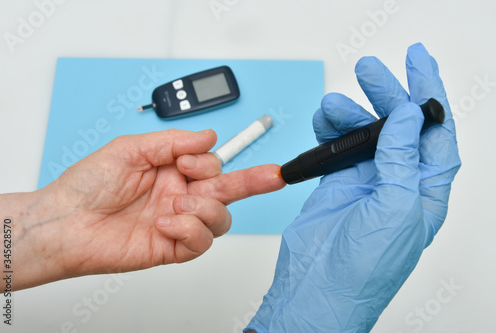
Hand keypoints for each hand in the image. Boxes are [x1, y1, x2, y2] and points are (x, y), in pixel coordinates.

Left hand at [2, 129, 284, 290]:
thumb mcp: (130, 149)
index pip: (212, 165)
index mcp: (171, 170)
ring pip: (220, 218)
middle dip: (255, 181)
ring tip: (177, 202)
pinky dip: (190, 229)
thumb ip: (173, 142)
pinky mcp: (171, 248)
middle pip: (228, 191)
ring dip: (205, 207)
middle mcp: (179, 195)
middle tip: (274, 175)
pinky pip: (200, 242)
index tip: (190, 161)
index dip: (209, 162)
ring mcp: (177, 222)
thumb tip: (209, 136)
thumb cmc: (88, 184)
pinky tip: (167, 221)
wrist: (64, 221)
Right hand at [246, 43, 460, 331]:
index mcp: (425, 188)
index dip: (429, 92)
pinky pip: (336, 145)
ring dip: (350, 112)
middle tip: (371, 71)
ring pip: (363, 131)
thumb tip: (408, 116)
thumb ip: (401, 158)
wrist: (319, 287)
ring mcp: (366, 179)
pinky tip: (324, 121)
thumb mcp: (396, 209)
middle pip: (398, 124)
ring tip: (333, 105)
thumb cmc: (365, 268)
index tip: (418, 62)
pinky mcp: (337, 182)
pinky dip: (329, 129)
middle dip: (387, 93)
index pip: (434, 130)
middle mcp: (397, 180)